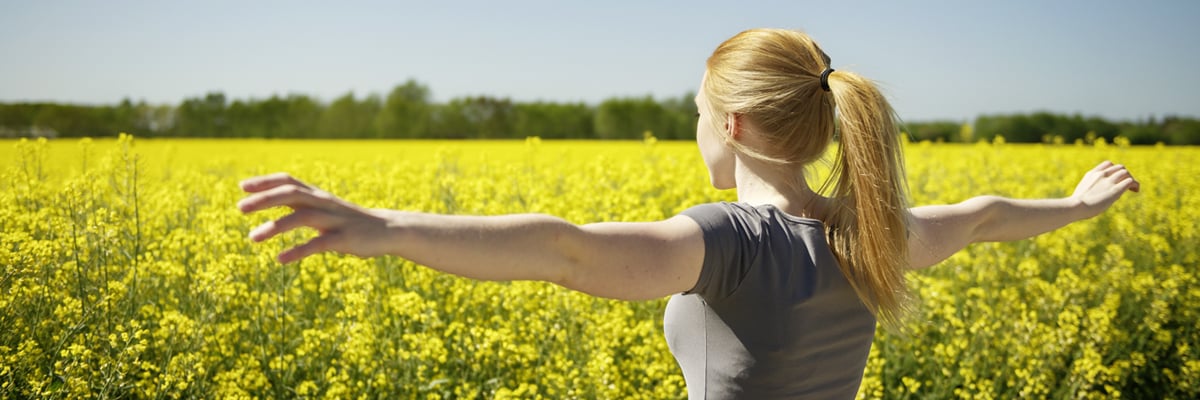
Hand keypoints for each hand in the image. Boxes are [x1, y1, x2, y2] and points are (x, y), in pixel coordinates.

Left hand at [237, 173, 391, 262]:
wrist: (387, 230)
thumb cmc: (350, 221)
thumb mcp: (326, 209)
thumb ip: (303, 205)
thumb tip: (274, 202)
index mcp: (318, 196)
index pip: (289, 181)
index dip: (266, 181)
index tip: (243, 187)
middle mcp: (324, 203)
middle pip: (291, 194)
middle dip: (264, 199)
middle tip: (239, 207)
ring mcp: (334, 220)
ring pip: (302, 217)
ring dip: (275, 226)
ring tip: (252, 237)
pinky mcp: (344, 239)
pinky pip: (317, 243)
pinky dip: (297, 251)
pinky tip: (280, 260)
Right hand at [1071, 161, 1139, 218]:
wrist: (1075, 206)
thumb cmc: (1075, 205)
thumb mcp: (1080, 193)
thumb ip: (1088, 191)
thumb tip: (1088, 199)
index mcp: (1091, 174)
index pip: (1108, 164)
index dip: (1115, 170)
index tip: (1116, 179)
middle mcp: (1101, 175)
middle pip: (1120, 167)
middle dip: (1125, 175)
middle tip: (1126, 185)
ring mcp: (1108, 181)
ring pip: (1126, 173)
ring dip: (1131, 179)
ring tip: (1133, 189)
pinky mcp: (1115, 190)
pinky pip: (1130, 181)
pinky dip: (1135, 185)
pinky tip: (1135, 190)